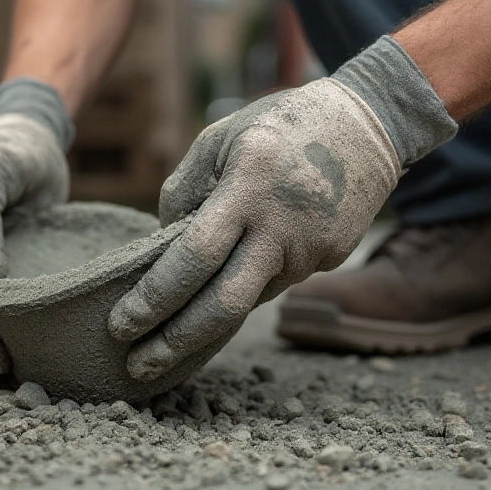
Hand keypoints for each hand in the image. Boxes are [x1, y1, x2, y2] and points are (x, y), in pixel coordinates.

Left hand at [108, 36, 457, 380]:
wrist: (369, 123)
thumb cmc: (281, 124)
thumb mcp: (221, 136)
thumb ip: (184, 190)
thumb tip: (158, 246)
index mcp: (249, 186)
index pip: (194, 257)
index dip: (155, 297)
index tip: (121, 324)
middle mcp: (282, 228)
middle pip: (224, 305)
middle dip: (175, 342)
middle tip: (137, 366)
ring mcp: (310, 250)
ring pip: (247, 302)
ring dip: (203, 328)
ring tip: (161, 347)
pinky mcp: (328, 260)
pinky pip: (271, 286)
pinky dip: (238, 297)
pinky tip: (212, 305)